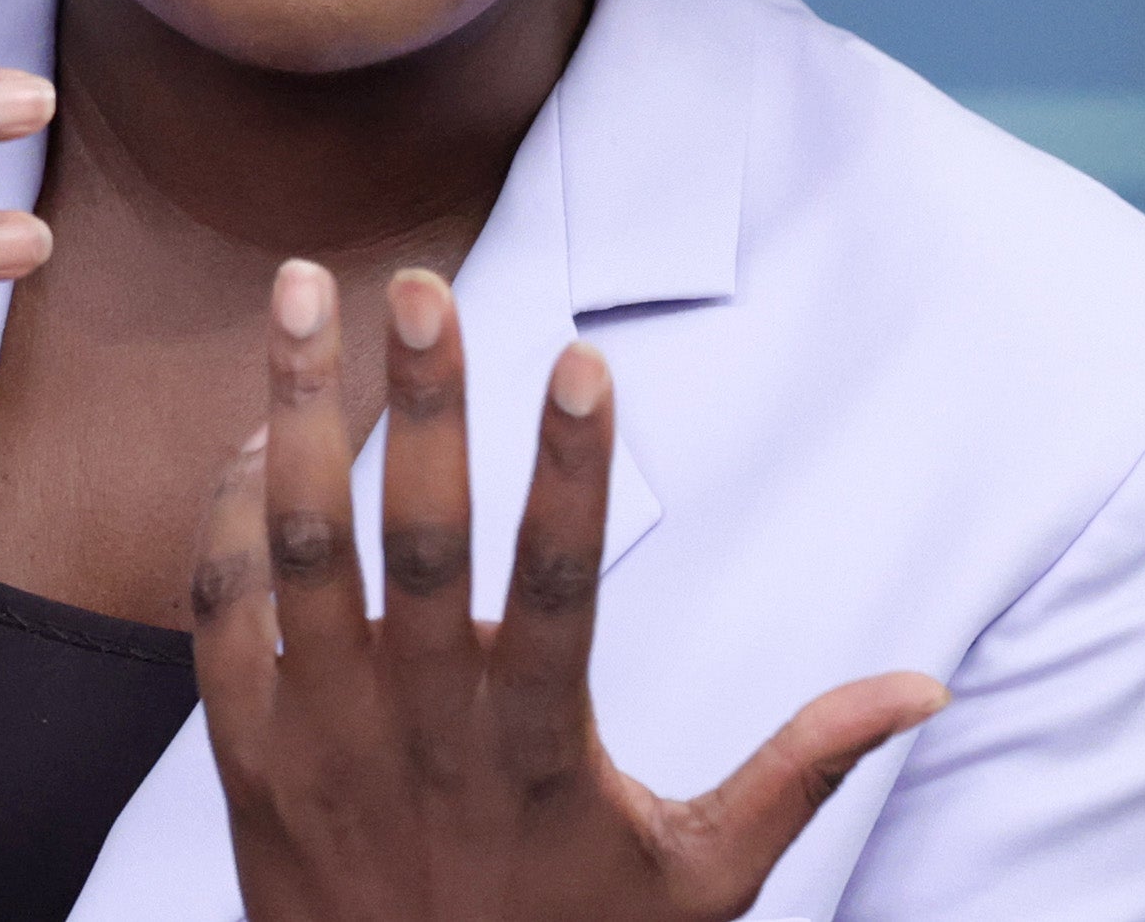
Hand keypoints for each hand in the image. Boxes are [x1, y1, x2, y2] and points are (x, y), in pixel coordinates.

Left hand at [193, 262, 945, 921]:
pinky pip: (221, 606)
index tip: (584, 362)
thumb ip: (799, 769)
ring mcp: (319, 734)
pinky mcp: (242, 748)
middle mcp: (421, 729)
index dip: (576, 475)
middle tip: (418, 282)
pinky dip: (230, 512)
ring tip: (300, 292)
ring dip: (298, 411)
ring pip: (298, 547)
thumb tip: (923, 685)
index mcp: (537, 749)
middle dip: (423, 404)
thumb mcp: (701, 880)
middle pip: (417, 541)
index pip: (563, 586)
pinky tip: (259, 432)